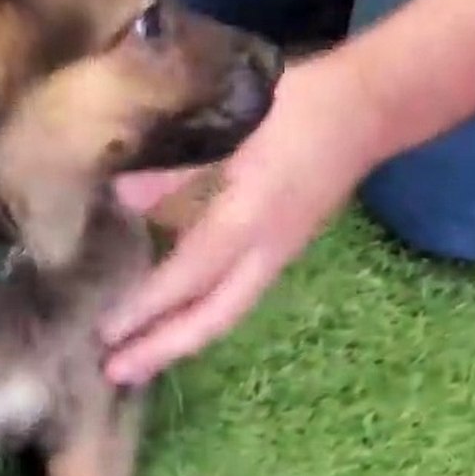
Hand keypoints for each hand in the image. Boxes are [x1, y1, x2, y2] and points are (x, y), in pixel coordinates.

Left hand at [101, 55, 386, 385]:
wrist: (368, 108)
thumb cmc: (297, 104)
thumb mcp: (232, 122)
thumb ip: (178, 164)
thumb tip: (121, 197)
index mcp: (251, 216)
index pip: (191, 273)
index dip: (147, 305)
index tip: (105, 329)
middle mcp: (267, 249)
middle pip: (213, 316)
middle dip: (163, 347)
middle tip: (114, 372)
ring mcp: (278, 253)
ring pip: (226, 311)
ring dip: (180, 338)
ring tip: (136, 358)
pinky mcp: (280, 249)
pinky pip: (235, 296)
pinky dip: (199, 314)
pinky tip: (171, 318)